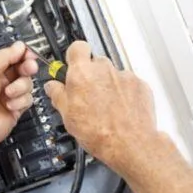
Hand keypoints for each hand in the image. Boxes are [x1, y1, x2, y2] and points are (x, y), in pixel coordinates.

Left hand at [0, 42, 37, 151]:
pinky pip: (28, 99)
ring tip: (8, 94)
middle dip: (26, 68)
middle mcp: (0, 80)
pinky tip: (10, 105)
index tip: (29, 54)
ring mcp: (9, 94)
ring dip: (19, 88)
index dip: (22, 54)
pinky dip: (20, 102)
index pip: (11, 56)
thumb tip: (19, 46)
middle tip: (29, 68)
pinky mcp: (16, 107)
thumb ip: (5, 56)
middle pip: (23, 68)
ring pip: (27, 84)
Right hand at [44, 41, 156, 172]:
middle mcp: (103, 69)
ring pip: (111, 74)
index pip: (77, 47)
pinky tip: (118, 109)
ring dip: (107, 84)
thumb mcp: (66, 114)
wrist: (129, 145)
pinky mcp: (140, 85)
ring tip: (104, 106)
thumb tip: (52, 87)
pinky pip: (127, 83)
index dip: (74, 56)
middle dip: (90, 74)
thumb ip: (57, 94)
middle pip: (94, 62)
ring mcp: (124, 76)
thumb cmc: (98, 132)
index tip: (72, 67)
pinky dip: (123, 93)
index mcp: (82, 73)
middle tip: (86, 94)